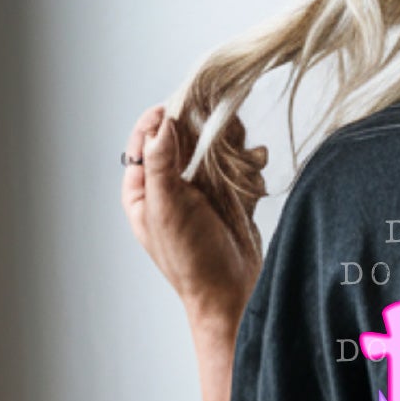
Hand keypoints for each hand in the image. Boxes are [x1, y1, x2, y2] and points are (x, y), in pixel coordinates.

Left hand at [122, 103, 260, 334]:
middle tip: (225, 126)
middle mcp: (171, 185)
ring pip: (216, 150)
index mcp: (144, 188)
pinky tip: (255, 178)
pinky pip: (240, 170)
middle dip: (206, 130)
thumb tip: (162, 123)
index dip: (162, 118)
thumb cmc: (191, 258)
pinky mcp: (231, 199)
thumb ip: (160, 163)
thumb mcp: (167, 208)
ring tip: (246, 157)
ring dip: (234, 149)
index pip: (146, 138)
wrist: (230, 295)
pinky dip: (250, 168)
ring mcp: (202, 192)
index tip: (183, 105)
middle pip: (184, 138)